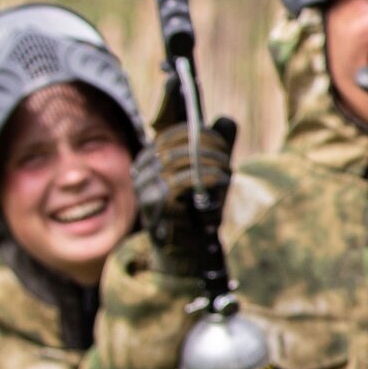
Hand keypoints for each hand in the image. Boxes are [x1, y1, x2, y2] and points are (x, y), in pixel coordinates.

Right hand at [133, 116, 236, 276]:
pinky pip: (181, 182)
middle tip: (226, 156)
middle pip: (175, 144)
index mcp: (149, 159)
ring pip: (179, 161)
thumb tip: (226, 119)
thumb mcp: (209, 170)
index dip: (195, 130)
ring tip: (226, 171)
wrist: (188, 249)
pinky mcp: (156, 203)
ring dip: (209, 163)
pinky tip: (220, 182)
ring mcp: (146, 187)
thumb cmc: (197, 208)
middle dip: (206, 146)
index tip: (217, 135)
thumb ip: (216, 145)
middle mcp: (142, 170)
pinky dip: (205, 178)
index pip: (170, 132)